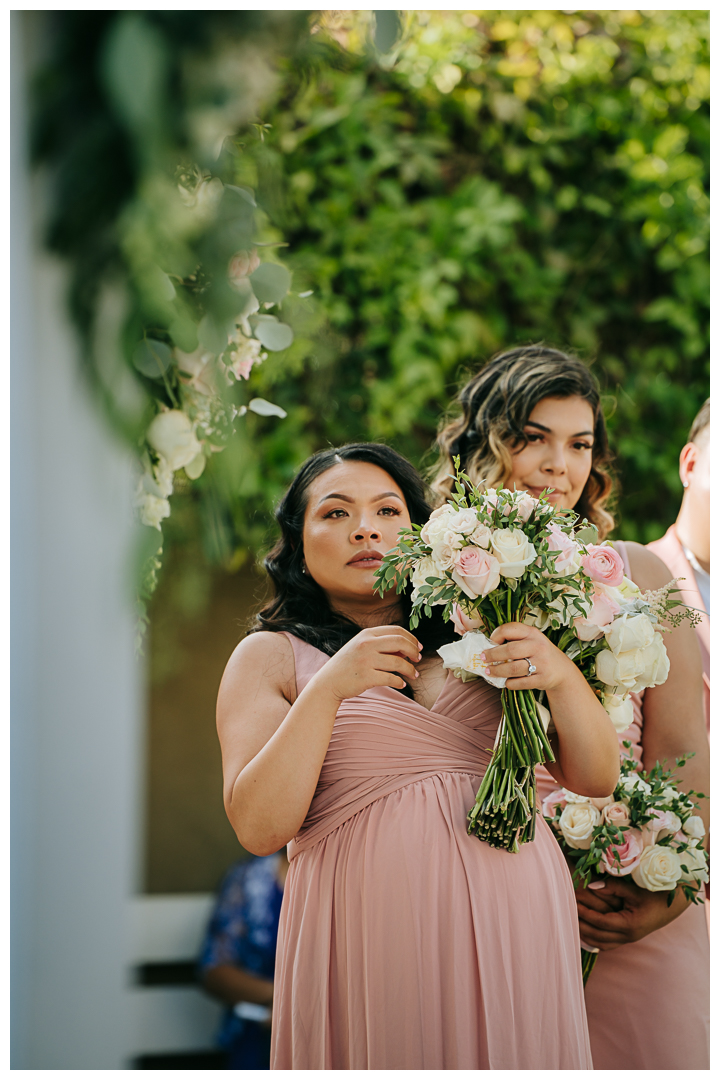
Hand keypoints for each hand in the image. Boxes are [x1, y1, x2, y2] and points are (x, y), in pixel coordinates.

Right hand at [313, 625, 421, 702]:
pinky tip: (401, 684)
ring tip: (414, 675)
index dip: (411, 638)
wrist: (328, 682)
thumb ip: (381, 645)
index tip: (418, 647)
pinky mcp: (366, 677)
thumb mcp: (361, 647)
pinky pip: (391, 678)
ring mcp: (366, 660)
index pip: (396, 630)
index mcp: (366, 634)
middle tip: (419, 659)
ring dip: (410, 669)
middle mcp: (366, 644)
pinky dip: (399, 682)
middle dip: (413, 651)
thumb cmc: (348, 665)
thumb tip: (408, 649)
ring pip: (398, 662)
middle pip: (400, 642)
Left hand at [485, 623, 577, 692]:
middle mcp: (538, 646)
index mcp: (532, 633)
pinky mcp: (542, 679)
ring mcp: (542, 663)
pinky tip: (505, 682)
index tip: (489, 642)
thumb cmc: (539, 653)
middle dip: (492, 655)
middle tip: (483, 659)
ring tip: (489, 671)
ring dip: (497, 671)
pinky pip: (520, 683)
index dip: (495, 635)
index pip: (510, 629)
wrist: (562, 671)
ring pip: (513, 668)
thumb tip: (488, 646)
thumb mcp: (531, 640)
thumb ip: (514, 640)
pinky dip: (509, 683)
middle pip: (510, 650)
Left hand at [575, 875, 691, 949]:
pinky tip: (583, 932)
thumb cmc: (653, 895)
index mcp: (630, 925)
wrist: (671, 907)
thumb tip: (590, 885)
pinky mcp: (627, 939)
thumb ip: (612, 887)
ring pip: (601, 943)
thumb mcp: (634, 889)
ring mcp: (628, 939)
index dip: (585, 913)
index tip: (572, 904)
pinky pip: (606, 944)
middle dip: (581, 925)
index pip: (601, 922)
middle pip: (598, 936)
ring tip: (569, 924)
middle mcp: (629, 936)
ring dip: (585, 934)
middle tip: (565, 914)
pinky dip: (593, 940)